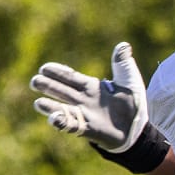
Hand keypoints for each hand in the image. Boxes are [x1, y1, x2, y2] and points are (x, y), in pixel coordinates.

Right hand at [30, 42, 148, 152]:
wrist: (139, 129)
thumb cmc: (133, 104)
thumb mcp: (129, 82)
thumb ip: (123, 65)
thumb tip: (124, 45)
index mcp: (91, 86)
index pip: (70, 76)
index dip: (57, 72)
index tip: (44, 68)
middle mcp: (84, 100)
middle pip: (61, 91)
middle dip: (47, 86)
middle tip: (35, 81)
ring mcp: (85, 115)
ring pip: (62, 109)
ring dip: (50, 106)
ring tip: (38, 103)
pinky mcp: (89, 129)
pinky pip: (72, 126)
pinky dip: (62, 122)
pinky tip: (54, 119)